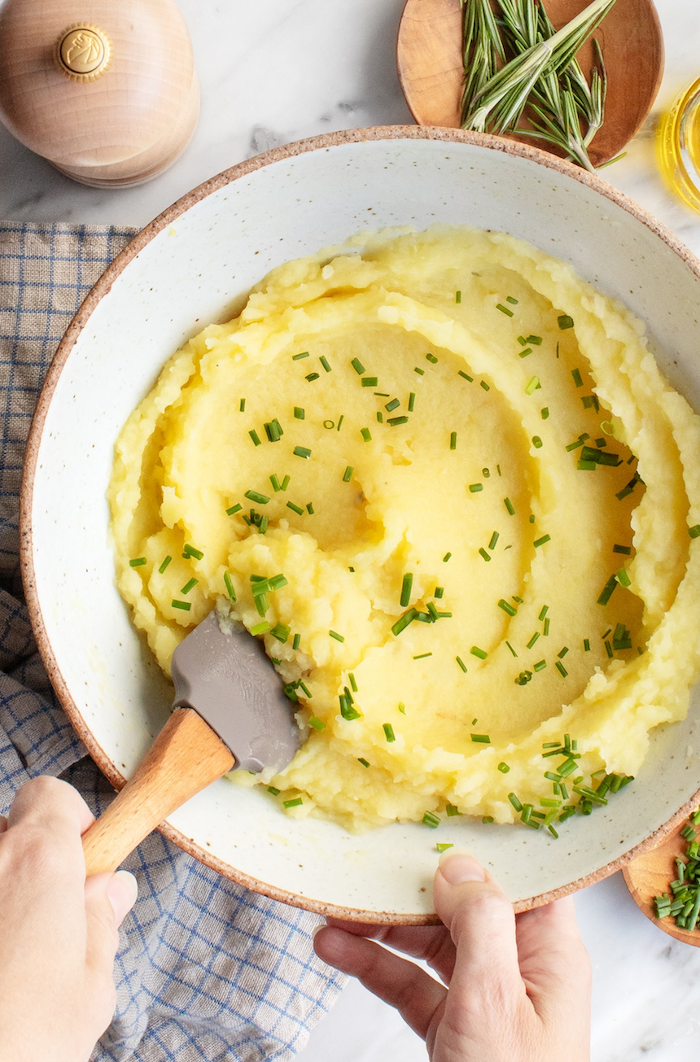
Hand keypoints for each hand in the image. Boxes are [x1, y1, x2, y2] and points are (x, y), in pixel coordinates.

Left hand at [0, 776, 137, 1061]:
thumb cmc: (19, 1047)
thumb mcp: (88, 992)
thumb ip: (100, 927)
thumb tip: (110, 893)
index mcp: (38, 862)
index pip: (50, 795)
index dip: (70, 822)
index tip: (82, 861)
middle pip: (8, 833)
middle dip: (27, 867)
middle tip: (41, 925)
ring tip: (3, 958)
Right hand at [314, 849, 590, 1061]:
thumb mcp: (495, 1002)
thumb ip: (481, 924)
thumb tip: (459, 863)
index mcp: (548, 952)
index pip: (521, 876)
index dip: (482, 844)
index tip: (435, 817)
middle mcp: (519, 968)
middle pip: (461, 906)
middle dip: (408, 887)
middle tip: (361, 865)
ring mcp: (484, 999)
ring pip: (428, 943)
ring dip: (379, 927)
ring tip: (331, 910)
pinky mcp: (453, 1028)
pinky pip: (410, 984)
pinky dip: (373, 966)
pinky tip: (336, 951)